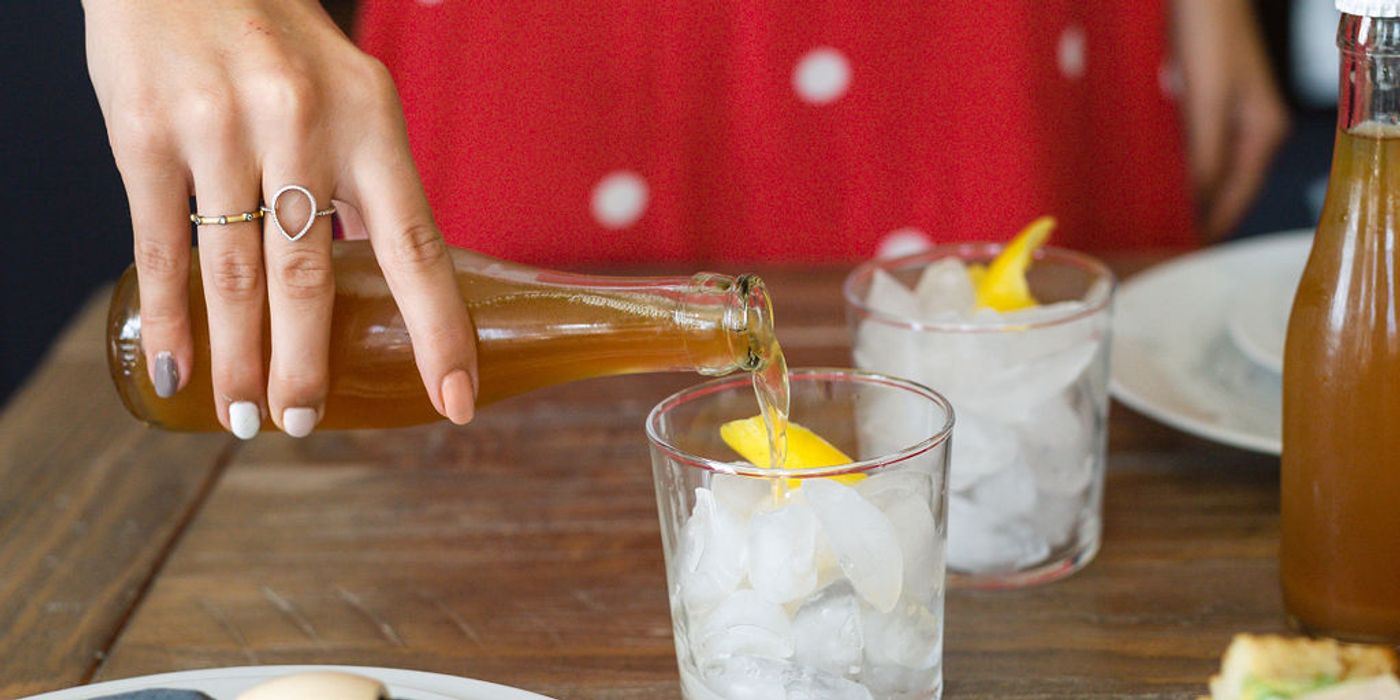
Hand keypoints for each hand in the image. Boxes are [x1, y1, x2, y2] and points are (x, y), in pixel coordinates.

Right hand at [84, 0, 476, 437]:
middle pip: (311, 278)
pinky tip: (178, 369)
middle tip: (301, 423)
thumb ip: (370, 186)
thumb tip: (389, 284)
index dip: (439, 333)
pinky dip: (172, 318)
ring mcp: (219, 129)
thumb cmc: (284, 46)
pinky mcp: (144, 133)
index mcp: (371, 123)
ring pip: (236, 273)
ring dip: (241, 360)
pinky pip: (160, 247)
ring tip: (244, 417)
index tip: (456, 401)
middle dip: (306, 367)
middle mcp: (301, 126)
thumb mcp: (354, 98)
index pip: (418, 247)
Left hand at [1173, 0, 1290, 240]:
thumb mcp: (1206, 102)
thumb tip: (1195, 205)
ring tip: (1157, 217)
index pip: (1238, 196)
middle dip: (1198, 213)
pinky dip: (1180, 165)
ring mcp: (1233, 115)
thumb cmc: (1210, 36)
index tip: (1186, 250)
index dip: (1212, 225)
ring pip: (1210, 168)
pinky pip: (1197, 147)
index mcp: (1263, 133)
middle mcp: (1253, 129)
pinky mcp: (1211, 102)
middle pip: (1226, 186)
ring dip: (1187, 191)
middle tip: (1164, 240)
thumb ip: (1202, 155)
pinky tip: (1157, 176)